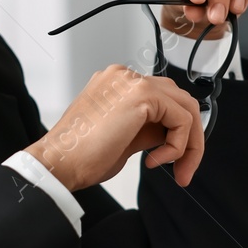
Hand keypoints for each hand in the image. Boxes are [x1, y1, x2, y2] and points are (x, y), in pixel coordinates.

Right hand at [29, 65, 206, 189]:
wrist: (58, 162)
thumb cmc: (80, 156)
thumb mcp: (123, 139)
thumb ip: (148, 129)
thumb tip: (171, 135)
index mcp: (117, 83)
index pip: (164, 99)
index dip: (176, 132)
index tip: (175, 161)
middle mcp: (125, 77)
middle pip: (179, 100)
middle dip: (189, 138)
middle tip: (185, 170)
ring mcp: (133, 81)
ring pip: (186, 107)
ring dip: (189, 144)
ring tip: (176, 169)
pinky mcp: (142, 94)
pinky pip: (182, 119)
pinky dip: (178, 145)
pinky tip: (156, 160)